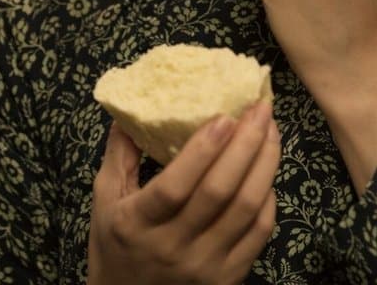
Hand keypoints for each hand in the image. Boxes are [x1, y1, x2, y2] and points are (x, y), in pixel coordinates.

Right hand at [88, 102, 280, 284]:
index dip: (202, 151)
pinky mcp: (228, 278)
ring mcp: (204, 266)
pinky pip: (259, 234)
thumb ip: (118, 155)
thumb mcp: (105, 201)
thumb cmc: (116, 246)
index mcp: (137, 224)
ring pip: (246, 210)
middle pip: (219, 193)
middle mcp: (172, 248)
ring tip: (271, 131)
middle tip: (260, 109)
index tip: (224, 116)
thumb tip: (129, 108)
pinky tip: (267, 173)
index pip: (174, 187)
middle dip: (246, 145)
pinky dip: (269, 199)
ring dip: (265, 165)